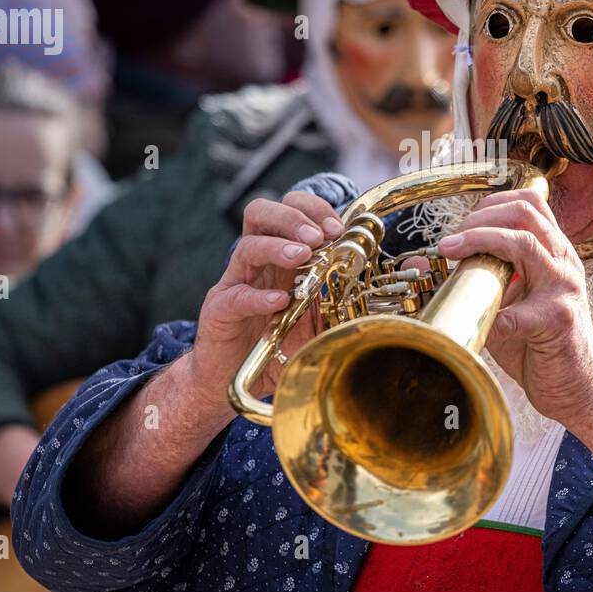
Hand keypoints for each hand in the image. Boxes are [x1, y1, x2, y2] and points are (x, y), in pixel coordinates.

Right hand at [188, 191, 343, 411]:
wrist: (232, 381)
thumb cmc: (276, 346)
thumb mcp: (318, 320)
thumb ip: (338, 301)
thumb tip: (372, 287)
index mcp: (280, 256)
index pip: (290, 210)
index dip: (314, 210)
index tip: (338, 228)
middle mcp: (257, 263)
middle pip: (262, 213)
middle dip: (294, 217)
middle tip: (318, 236)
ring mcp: (236, 283)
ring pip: (248, 245)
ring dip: (278, 245)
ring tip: (301, 256)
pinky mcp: (220, 311)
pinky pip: (237, 295)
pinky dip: (260, 296)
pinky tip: (279, 302)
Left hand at [438, 186, 592, 425]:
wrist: (578, 387)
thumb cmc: (539, 343)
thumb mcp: (504, 302)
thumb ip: (474, 278)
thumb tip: (422, 261)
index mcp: (553, 253)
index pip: (528, 203)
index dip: (490, 205)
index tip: (461, 227)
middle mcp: (563, 262)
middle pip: (525, 211)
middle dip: (479, 219)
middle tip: (452, 242)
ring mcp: (564, 288)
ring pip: (524, 243)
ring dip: (481, 241)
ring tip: (454, 254)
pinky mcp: (558, 320)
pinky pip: (516, 311)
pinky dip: (488, 316)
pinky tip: (477, 326)